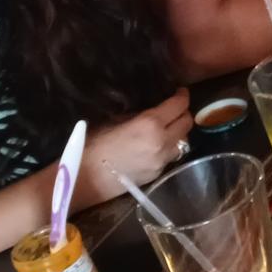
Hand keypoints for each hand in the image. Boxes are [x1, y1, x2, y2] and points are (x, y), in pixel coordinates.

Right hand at [75, 90, 191, 207]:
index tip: (179, 92)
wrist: (84, 179)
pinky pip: (172, 155)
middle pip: (188, 123)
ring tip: (168, 127)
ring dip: (179, 132)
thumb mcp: (114, 119)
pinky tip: (158, 145)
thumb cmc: (93, 145)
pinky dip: (170, 147)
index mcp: (151, 124)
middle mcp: (162, 142)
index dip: (182, 96)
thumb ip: (138, 113)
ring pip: (184, 141)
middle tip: (174, 109)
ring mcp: (162, 160)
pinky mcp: (158, 173)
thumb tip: (152, 106)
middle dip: (183, 113)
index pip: (179, 105)